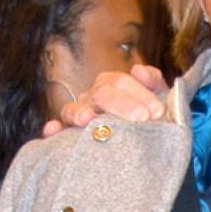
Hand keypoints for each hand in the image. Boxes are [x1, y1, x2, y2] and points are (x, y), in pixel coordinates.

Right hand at [41, 64, 167, 136]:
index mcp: (112, 84)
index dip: (140, 94)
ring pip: (73, 109)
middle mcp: (93, 96)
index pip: (121, 82)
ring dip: (79, 112)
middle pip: (101, 94)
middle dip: (122, 104)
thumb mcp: (157, 97)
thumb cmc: (151, 116)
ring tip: (87, 118)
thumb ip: (152, 81)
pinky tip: (53, 130)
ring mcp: (79, 114)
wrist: (148, 141)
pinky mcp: (69, 135)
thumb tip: (138, 70)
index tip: (158, 111)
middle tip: (142, 118)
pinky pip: (57, 131)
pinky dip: (53, 129)